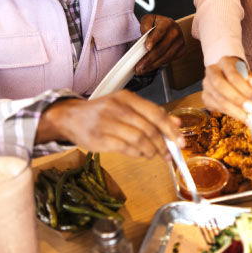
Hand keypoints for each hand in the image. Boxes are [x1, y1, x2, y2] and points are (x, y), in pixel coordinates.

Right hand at [37, 90, 183, 157]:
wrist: (70, 117)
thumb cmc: (103, 112)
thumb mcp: (127, 106)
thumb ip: (151, 114)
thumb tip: (176, 124)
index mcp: (127, 97)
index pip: (156, 113)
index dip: (171, 130)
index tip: (181, 142)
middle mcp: (117, 108)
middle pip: (149, 129)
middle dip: (163, 145)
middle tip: (169, 154)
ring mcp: (107, 123)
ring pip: (139, 140)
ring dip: (151, 151)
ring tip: (154, 154)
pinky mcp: (99, 138)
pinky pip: (125, 149)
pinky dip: (137, 154)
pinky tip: (140, 154)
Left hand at [134, 14, 185, 74]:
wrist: (170, 28)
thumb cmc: (158, 25)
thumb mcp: (149, 20)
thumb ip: (145, 24)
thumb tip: (144, 34)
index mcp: (168, 23)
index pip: (160, 32)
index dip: (154, 40)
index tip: (147, 47)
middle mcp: (176, 32)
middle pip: (162, 48)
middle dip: (149, 59)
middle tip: (138, 66)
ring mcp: (180, 42)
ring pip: (165, 57)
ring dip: (152, 65)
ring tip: (141, 69)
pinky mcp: (181, 51)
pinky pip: (169, 60)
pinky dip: (158, 65)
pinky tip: (149, 67)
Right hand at [202, 56, 251, 121]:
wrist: (227, 75)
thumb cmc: (241, 75)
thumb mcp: (249, 75)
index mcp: (224, 62)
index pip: (233, 74)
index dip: (245, 89)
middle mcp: (212, 72)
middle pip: (221, 86)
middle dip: (237, 99)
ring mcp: (206, 85)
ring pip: (218, 100)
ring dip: (235, 111)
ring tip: (249, 118)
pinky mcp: (205, 97)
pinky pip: (216, 108)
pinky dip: (230, 114)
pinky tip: (241, 118)